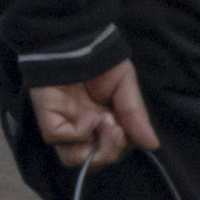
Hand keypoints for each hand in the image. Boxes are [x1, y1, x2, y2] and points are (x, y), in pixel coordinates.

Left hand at [25, 59, 158, 169]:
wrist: (74, 39)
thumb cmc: (100, 59)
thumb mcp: (126, 86)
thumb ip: (136, 116)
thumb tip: (152, 145)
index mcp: (102, 122)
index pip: (111, 150)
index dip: (120, 148)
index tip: (127, 130)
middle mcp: (82, 127)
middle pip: (93, 160)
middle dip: (110, 151)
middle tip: (117, 128)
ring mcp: (64, 122)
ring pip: (72, 157)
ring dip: (93, 149)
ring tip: (104, 125)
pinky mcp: (48, 115)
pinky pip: (58, 138)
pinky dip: (76, 133)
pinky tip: (88, 117)